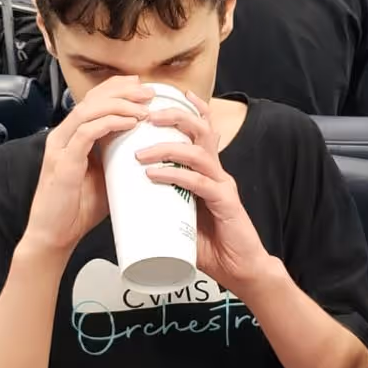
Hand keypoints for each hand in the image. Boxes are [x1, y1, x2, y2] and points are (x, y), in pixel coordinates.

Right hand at [23, 76, 152, 258]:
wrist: (54, 235)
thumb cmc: (78, 209)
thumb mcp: (106, 177)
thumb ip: (119, 159)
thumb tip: (150, 150)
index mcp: (72, 137)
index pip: (93, 100)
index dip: (117, 88)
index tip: (142, 86)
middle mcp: (63, 136)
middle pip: (91, 99)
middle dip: (122, 90)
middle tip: (148, 91)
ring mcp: (60, 147)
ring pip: (88, 110)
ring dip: (119, 104)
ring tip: (144, 107)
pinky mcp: (62, 162)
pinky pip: (86, 132)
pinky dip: (110, 124)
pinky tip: (130, 123)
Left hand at [135, 92, 271, 297]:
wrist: (239, 271)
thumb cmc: (210, 245)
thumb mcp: (181, 215)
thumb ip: (163, 200)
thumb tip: (128, 195)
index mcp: (208, 170)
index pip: (200, 129)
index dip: (185, 108)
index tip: (158, 97)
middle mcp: (217, 171)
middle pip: (200, 129)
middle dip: (173, 116)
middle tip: (145, 116)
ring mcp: (222, 185)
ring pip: (197, 151)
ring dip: (166, 147)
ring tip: (139, 153)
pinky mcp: (225, 202)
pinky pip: (198, 182)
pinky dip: (174, 175)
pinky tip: (153, 175)